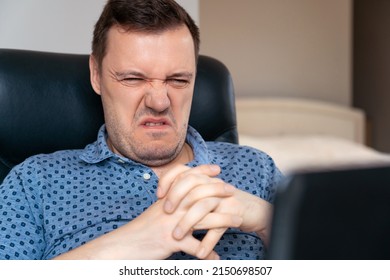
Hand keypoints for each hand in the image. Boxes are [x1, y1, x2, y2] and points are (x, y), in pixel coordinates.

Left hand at [158, 164, 272, 258]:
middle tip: (165, 212)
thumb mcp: (205, 194)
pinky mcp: (234, 213)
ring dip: (188, 222)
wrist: (253, 209)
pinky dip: (208, 242)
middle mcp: (213, 185)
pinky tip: (199, 253)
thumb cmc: (224, 203)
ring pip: (203, 206)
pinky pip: (218, 226)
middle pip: (191, 183)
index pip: (181, 171)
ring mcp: (224, 198)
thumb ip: (187, 193)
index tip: (158, 195)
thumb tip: (163, 198)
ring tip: (177, 237)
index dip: (168, 180)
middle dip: (175, 197)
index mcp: (203, 179)